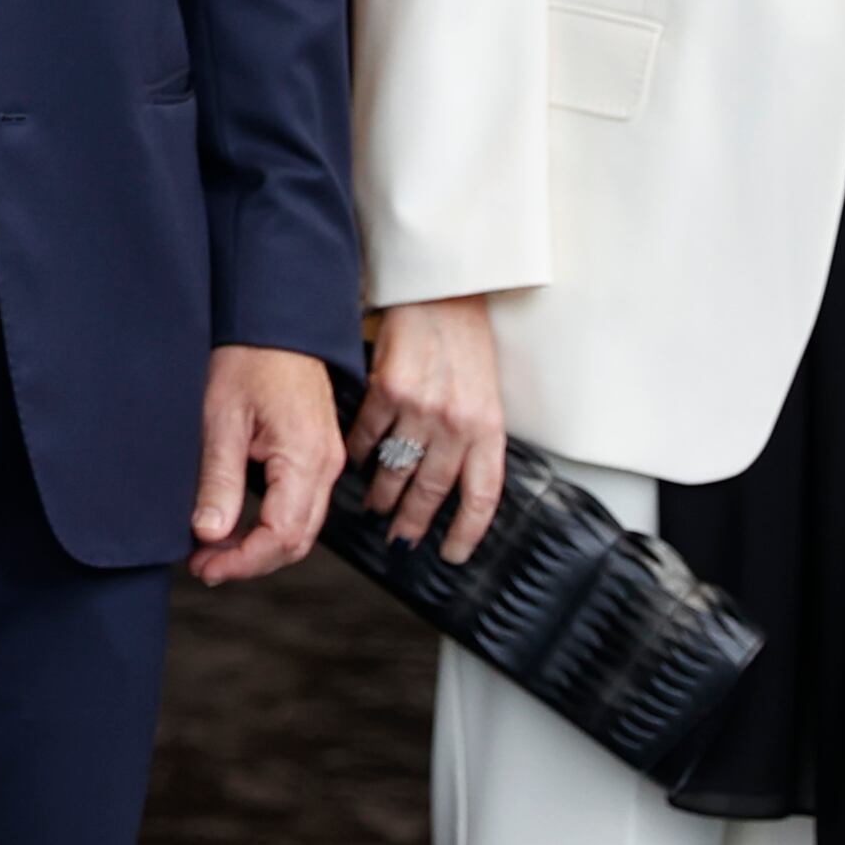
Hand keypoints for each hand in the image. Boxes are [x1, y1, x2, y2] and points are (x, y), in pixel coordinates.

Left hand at [191, 343, 344, 585]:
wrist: (274, 323)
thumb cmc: (249, 358)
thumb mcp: (221, 419)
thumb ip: (218, 480)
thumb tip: (209, 534)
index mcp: (306, 458)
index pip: (282, 536)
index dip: (241, 562)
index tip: (203, 567)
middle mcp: (326, 466)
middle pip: (296, 541)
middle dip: (249, 562)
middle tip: (202, 567)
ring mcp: (326, 461)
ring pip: (301, 529)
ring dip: (259, 547)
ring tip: (213, 552)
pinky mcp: (317, 455)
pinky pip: (301, 507)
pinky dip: (271, 526)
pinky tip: (237, 527)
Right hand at [351, 295, 511, 564]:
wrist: (444, 291)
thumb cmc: (465, 340)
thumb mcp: (485, 391)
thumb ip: (474, 434)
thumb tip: (456, 476)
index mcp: (487, 426)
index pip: (481, 495)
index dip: (467, 532)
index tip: (453, 554)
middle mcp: (456, 423)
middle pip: (432, 490)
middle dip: (413, 521)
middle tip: (400, 537)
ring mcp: (420, 408)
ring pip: (395, 468)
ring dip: (382, 494)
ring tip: (374, 506)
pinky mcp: (386, 390)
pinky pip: (368, 435)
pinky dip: (360, 452)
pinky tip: (357, 461)